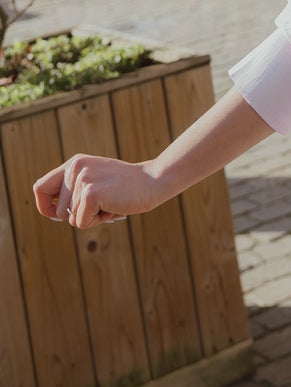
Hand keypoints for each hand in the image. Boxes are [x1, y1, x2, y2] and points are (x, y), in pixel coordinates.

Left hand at [34, 153, 165, 228]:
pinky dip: (97, 221)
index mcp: (74, 163)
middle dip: (78, 215)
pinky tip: (113, 206)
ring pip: (71, 219)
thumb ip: (73, 190)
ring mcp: (82, 179)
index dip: (45, 207)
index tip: (57, 216)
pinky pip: (81, 223)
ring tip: (110, 202)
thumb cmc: (125, 188)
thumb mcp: (95, 180)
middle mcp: (74, 168)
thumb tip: (52, 212)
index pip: (40, 188)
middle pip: (57, 211)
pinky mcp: (91, 193)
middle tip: (102, 202)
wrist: (153, 181)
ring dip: (91, 217)